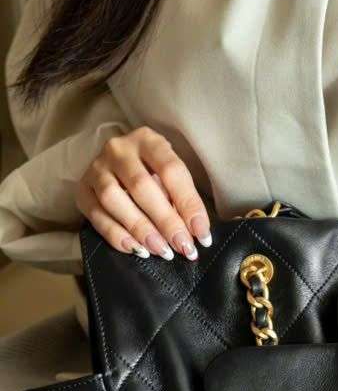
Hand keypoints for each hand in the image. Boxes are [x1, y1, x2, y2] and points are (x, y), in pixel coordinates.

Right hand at [75, 127, 210, 259]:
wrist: (119, 167)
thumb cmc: (155, 173)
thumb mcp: (172, 177)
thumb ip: (182, 199)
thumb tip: (196, 234)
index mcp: (148, 140)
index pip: (171, 170)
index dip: (188, 204)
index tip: (202, 234)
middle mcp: (118, 149)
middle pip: (141, 186)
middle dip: (165, 221)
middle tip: (183, 246)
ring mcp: (96, 168)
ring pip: (113, 199)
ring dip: (140, 229)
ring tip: (161, 250)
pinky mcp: (82, 189)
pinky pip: (96, 215)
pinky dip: (116, 235)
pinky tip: (136, 249)